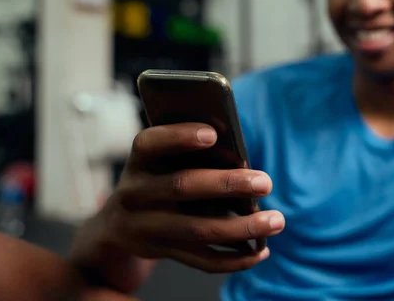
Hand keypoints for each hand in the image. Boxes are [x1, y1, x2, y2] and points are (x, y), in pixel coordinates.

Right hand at [70, 123, 283, 293]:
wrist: (117, 226)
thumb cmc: (157, 178)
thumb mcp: (161, 161)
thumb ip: (189, 155)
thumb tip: (242, 163)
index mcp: (139, 161)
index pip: (150, 143)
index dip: (179, 137)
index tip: (213, 134)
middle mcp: (136, 193)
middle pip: (182, 186)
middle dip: (227, 184)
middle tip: (265, 183)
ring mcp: (145, 227)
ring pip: (196, 230)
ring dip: (241, 228)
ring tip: (276, 221)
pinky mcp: (160, 252)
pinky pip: (200, 260)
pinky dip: (234, 259)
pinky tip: (260, 251)